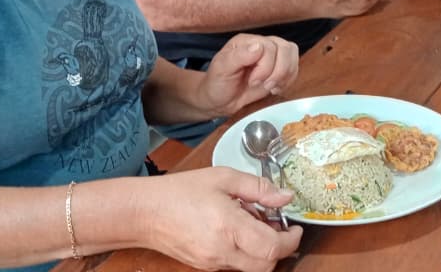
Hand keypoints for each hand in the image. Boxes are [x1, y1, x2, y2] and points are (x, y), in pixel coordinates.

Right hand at [140, 167, 302, 271]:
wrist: (145, 212)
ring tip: (252, 224)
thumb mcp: (223, 177)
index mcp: (229, 227)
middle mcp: (223, 252)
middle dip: (280, 248)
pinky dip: (245, 252)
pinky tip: (236, 231)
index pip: (273, 248)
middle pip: (267, 265)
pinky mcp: (206, 267)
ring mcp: (213, 264)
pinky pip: (235, 265)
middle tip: (278, 226)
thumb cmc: (180, 192)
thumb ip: (258, 188)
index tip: (295, 228)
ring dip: (262, 251)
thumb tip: (285, 196)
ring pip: (252, 268)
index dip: (291, 240)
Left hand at [199, 35, 299, 116]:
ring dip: (284, 76)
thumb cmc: (217, 84)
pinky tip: (275, 88)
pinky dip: (288, 80)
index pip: (269, 46)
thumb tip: (259, 46)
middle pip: (285, 49)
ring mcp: (272, 56)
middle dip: (277, 72)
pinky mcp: (279, 68)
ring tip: (269, 87)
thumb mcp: (221, 69)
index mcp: (247, 41)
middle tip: (264, 85)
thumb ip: (238, 56)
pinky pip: (294, 67)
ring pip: (292, 55)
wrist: (220, 101)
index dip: (266, 67)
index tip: (253, 81)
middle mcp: (261, 44)